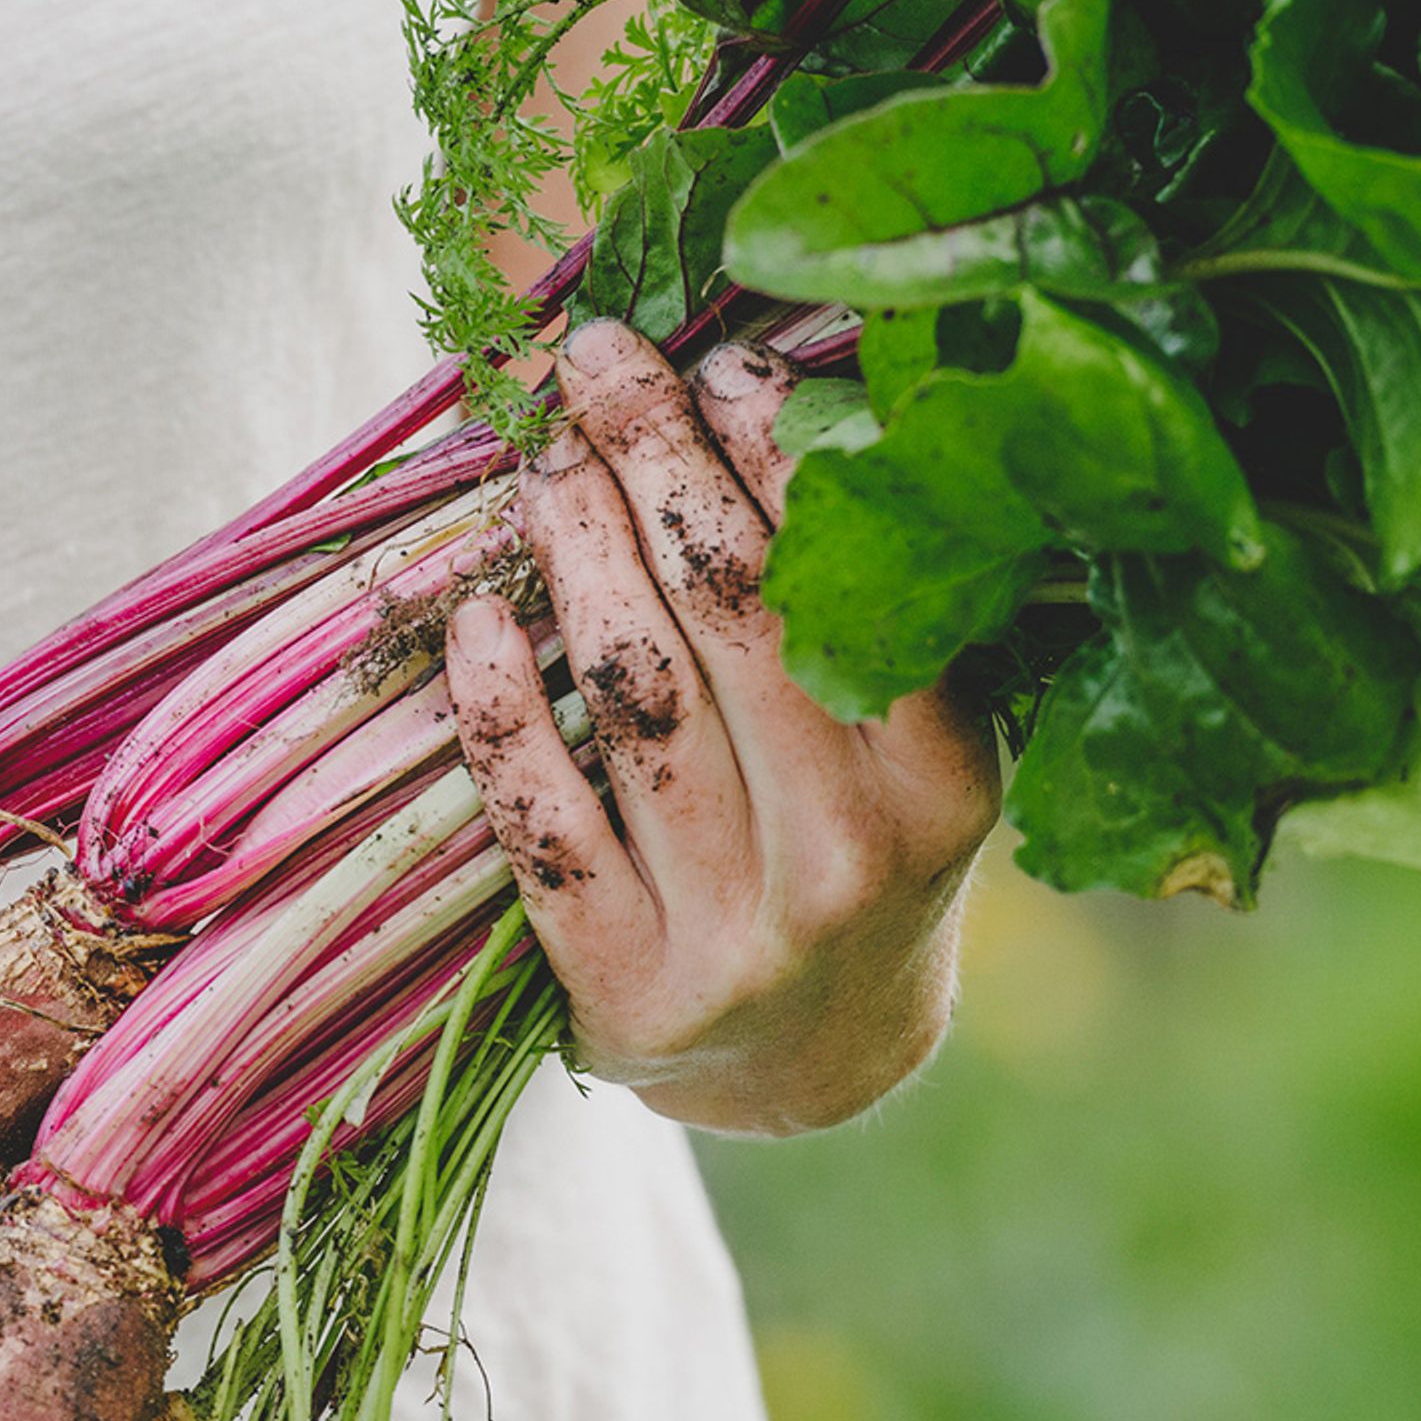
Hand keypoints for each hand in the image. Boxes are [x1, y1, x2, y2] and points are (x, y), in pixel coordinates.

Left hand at [447, 321, 998, 1135]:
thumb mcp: (910, 747)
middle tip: (598, 364)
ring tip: (541, 459)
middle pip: (735, 617)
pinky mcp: (622, 989)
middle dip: (657, 463)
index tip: (720, 356)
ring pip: (636, 701)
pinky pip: (544, 821)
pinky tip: (474, 618)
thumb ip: (875, 611)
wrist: (812, 1064)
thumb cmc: (854, 853)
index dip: (779, 457)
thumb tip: (774, 387)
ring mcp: (732, 933)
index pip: (855, 587)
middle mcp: (847, 860)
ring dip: (576, 555)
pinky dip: (500, 710)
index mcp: (945, 784)